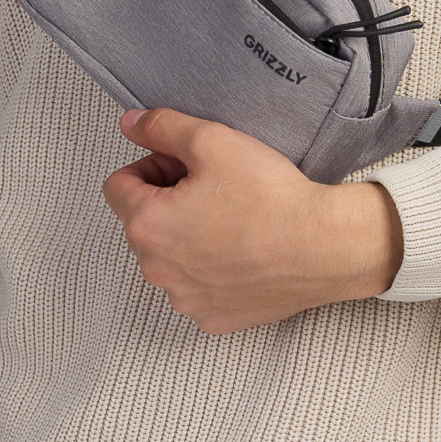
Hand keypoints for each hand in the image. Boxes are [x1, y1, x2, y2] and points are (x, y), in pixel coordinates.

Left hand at [103, 107, 404, 333]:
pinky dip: (211, 271)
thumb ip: (161, 127)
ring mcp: (184, 299)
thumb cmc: (270, 198)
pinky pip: (197, 289)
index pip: (117, 186)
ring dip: (187, 238)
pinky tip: (242, 252)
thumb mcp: (211, 140)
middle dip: (167, 201)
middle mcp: (157, 269)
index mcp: (146, 225)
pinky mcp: (213, 317)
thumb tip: (130, 124)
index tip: (184, 166)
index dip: (151, 165)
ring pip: (169, 258)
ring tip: (232, 220)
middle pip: (142, 223)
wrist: (323, 246)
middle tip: (214, 188)